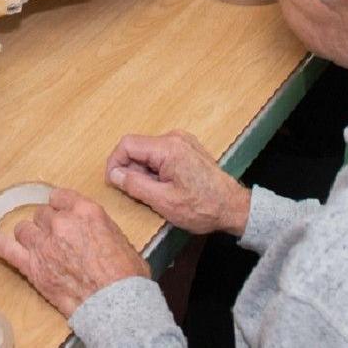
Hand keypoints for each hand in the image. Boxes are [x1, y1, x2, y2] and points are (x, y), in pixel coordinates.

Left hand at [0, 187, 149, 317]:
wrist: (116, 303)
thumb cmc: (125, 276)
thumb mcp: (120, 238)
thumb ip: (99, 227)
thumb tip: (93, 232)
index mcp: (85, 211)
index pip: (60, 197)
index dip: (60, 207)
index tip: (60, 213)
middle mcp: (61, 222)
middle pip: (42, 214)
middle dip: (48, 225)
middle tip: (56, 239)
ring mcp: (44, 244)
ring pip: (24, 229)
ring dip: (30, 236)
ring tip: (37, 246)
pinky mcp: (33, 266)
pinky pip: (7, 249)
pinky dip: (0, 244)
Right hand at [105, 131, 251, 237]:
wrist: (234, 208)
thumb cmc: (203, 207)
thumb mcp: (163, 201)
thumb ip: (135, 185)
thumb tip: (114, 174)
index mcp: (168, 148)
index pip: (127, 145)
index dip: (114, 163)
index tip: (113, 182)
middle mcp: (174, 138)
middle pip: (138, 147)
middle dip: (131, 169)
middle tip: (136, 193)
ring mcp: (182, 142)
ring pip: (148, 152)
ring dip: (143, 171)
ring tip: (153, 193)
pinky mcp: (187, 149)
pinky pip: (161, 154)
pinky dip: (155, 169)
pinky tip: (163, 187)